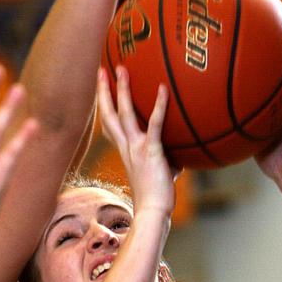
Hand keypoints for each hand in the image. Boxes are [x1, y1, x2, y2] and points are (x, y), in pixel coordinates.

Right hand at [96, 65, 177, 217]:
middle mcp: (126, 147)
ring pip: (124, 114)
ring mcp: (136, 148)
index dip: (104, 107)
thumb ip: (166, 159)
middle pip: (109, 114)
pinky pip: (155, 124)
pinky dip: (159, 106)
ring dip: (122, 90)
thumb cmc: (158, 196)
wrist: (153, 212)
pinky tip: (162, 89)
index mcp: (125, 151)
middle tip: (102, 70)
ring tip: (121, 69)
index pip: (110, 126)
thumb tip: (180, 155)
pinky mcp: (151, 151)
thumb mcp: (161, 172)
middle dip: (105, 91)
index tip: (101, 90)